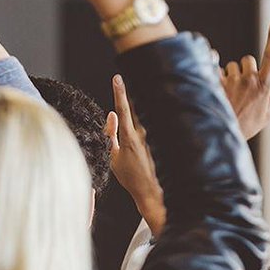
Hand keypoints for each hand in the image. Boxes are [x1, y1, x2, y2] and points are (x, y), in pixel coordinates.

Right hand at [108, 74, 165, 234]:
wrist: (151, 192)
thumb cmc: (130, 178)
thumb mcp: (112, 157)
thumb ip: (110, 134)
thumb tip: (110, 115)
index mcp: (129, 136)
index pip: (123, 108)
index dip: (119, 92)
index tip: (117, 77)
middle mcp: (143, 134)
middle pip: (135, 108)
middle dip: (129, 95)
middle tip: (125, 81)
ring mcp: (153, 138)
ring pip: (143, 117)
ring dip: (138, 110)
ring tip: (136, 111)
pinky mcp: (159, 142)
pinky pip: (150, 127)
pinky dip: (145, 123)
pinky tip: (146, 128)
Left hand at [219, 21, 269, 139]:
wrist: (224, 134)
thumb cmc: (248, 125)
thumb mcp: (267, 114)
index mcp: (264, 85)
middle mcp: (248, 79)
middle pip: (248, 59)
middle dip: (246, 68)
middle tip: (243, 84)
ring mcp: (231, 80)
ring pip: (232, 65)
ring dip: (231, 74)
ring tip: (229, 92)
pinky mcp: (216, 83)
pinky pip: (214, 66)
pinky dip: (213, 67)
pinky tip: (212, 72)